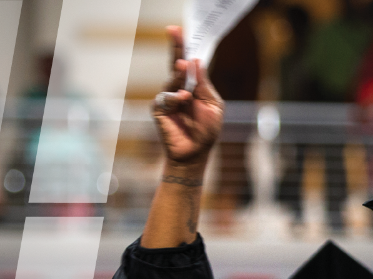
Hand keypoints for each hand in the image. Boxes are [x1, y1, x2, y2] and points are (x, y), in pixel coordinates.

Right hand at [153, 26, 223, 164]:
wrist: (196, 153)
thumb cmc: (206, 131)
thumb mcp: (213, 105)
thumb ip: (204, 84)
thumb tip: (196, 61)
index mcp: (194, 86)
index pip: (189, 64)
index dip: (186, 48)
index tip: (182, 31)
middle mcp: (179, 89)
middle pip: (176, 64)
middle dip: (176, 47)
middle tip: (174, 30)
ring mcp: (168, 99)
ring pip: (171, 80)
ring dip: (178, 73)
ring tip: (183, 66)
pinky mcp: (159, 109)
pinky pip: (166, 98)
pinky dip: (176, 97)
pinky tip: (184, 98)